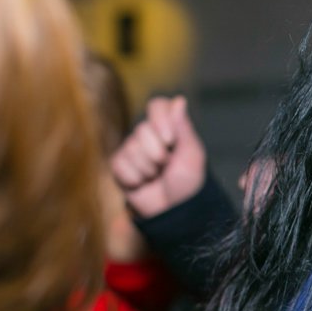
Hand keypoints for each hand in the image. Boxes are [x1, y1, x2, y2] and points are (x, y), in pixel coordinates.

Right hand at [110, 95, 206, 218]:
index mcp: (168, 127)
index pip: (157, 105)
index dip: (160, 120)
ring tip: (157, 177)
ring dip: (148, 169)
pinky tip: (142, 183)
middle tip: (167, 166)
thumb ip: (184, 128)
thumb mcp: (192, 155)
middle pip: (142, 130)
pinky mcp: (119, 166)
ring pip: (131, 149)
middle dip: (158, 153)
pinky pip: (120, 165)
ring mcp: (131, 149)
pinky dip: (134, 178)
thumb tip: (180, 100)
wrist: (175, 210)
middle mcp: (147, 135)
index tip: (171, 140)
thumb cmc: (188, 181)